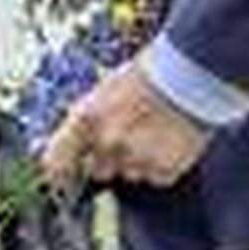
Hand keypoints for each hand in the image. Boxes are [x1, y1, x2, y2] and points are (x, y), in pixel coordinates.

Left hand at [36, 59, 213, 189]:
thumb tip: (78, 141)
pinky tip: (171, 140)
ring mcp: (136, 158)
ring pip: (130, 174)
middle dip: (110, 159)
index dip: (60, 170)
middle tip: (130, 136)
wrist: (193, 72)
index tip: (64, 175)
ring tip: (156, 133)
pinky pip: (157, 176)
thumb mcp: (106, 89)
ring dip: (139, 161)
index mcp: (87, 119)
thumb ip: (88, 119)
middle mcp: (108, 143)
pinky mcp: (164, 169)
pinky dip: (163, 164)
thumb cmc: (150, 73)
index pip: (55, 162)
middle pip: (98, 170)